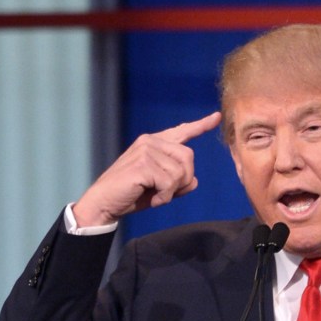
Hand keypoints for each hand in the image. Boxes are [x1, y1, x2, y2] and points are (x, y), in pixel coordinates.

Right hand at [73, 111, 221, 226]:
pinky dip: (165, 196)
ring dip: (173, 191)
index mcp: (154, 143)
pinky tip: (154, 200)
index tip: (217, 117)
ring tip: (156, 196)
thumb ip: (178, 182)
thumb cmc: (130, 195)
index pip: (181, 131)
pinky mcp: (143, 163)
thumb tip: (194, 180)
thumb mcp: (159, 188)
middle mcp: (150, 141)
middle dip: (184, 179)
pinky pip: (170, 182)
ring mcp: (146, 150)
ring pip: (181, 171)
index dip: (201, 125)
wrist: (103, 203)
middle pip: (189, 157)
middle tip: (168, 193)